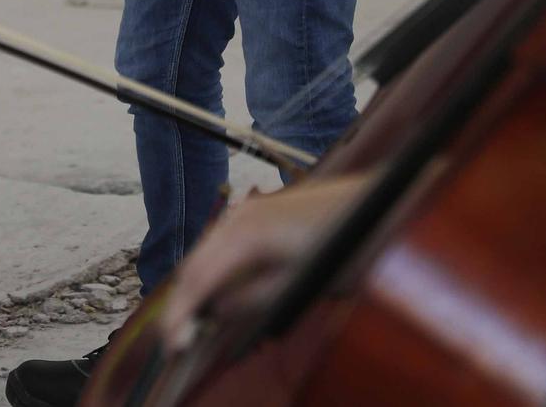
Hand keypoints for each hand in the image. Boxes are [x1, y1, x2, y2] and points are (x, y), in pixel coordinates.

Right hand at [154, 178, 356, 349]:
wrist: (372, 201)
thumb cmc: (344, 241)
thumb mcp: (301, 281)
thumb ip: (255, 298)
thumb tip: (218, 312)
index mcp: (245, 235)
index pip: (197, 279)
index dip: (180, 314)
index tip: (173, 343)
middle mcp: (238, 217)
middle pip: (194, 264)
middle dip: (181, 302)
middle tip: (177, 339)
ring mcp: (246, 211)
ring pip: (205, 252)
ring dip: (194, 286)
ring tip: (192, 320)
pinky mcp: (257, 212)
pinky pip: (221, 242)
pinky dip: (211, 268)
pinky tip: (218, 289)